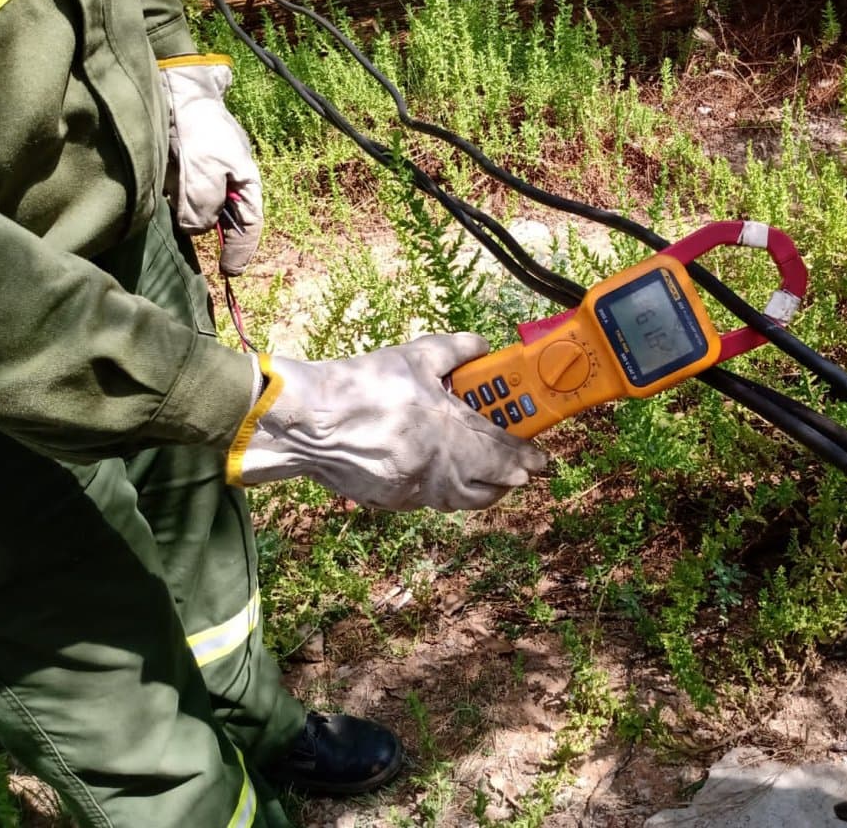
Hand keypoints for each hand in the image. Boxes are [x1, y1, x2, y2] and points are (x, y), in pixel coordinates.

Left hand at [158, 54, 261, 274]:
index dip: (241, 251)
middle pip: (225, 219)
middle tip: (202, 251)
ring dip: (190, 217)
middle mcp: (228, 181)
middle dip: (214, 234)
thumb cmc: (198, 129)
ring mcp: (206, 174)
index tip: (230, 272)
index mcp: (245, 182)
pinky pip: (183, 195)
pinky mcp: (184, 168)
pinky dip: (177, 203)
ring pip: (202, 209)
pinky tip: (167, 200)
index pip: (249, 225)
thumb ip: (205, 207)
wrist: (175, 89)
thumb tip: (196, 230)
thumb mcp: (204, 172)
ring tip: (179, 218)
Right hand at [226, 334, 548, 511]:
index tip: (543, 461)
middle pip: (487, 487)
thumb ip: (455, 350)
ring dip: (480, 491)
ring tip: (488, 479)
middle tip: (519, 470)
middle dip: (508, 480)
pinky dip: (444, 493)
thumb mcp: (413, 356)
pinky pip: (428, 501)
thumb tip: (481, 345)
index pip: (501, 452)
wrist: (304, 421)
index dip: (527, 458)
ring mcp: (411, 488)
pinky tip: (442, 477)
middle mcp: (435, 466)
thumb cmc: (359, 385)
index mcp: (447, 429)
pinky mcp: (388, 499)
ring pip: (459, 501)